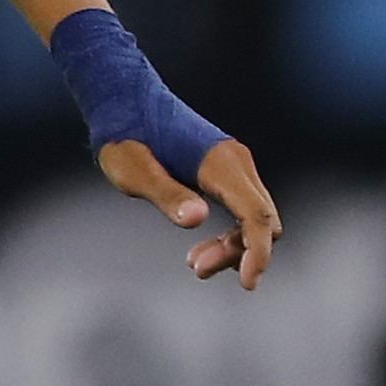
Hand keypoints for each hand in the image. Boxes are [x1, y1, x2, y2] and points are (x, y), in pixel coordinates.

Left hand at [99, 133, 281, 289]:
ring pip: (254, 216)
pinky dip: (230, 232)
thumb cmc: (124, 138)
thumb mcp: (135, 172)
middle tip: (196, 268)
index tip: (247, 283)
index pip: (256, 215)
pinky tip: (202, 249)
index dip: (257, 252)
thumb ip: (166, 194)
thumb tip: (197, 219)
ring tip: (194, 263)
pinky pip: (243, 208)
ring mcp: (234, 164)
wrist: (123, 102)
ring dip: (234, 245)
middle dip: (240, 252)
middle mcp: (236, 161)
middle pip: (261, 219)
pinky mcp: (225, 169)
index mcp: (219, 163)